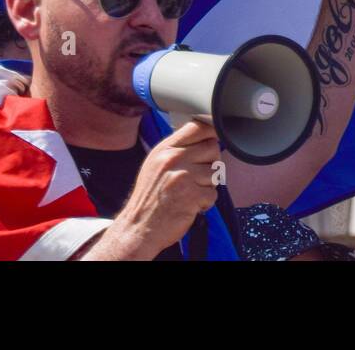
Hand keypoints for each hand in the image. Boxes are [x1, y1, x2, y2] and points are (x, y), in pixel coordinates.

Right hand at [112, 119, 219, 256]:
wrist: (138, 227)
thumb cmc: (149, 197)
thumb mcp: (156, 164)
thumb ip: (177, 149)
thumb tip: (205, 136)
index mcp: (165, 149)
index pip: (198, 127)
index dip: (211, 133)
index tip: (213, 140)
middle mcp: (173, 159)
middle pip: (212, 147)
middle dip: (210, 163)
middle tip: (197, 176)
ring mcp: (183, 177)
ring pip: (215, 172)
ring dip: (207, 185)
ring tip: (190, 192)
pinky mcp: (192, 196)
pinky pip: (213, 193)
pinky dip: (205, 202)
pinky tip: (190, 205)